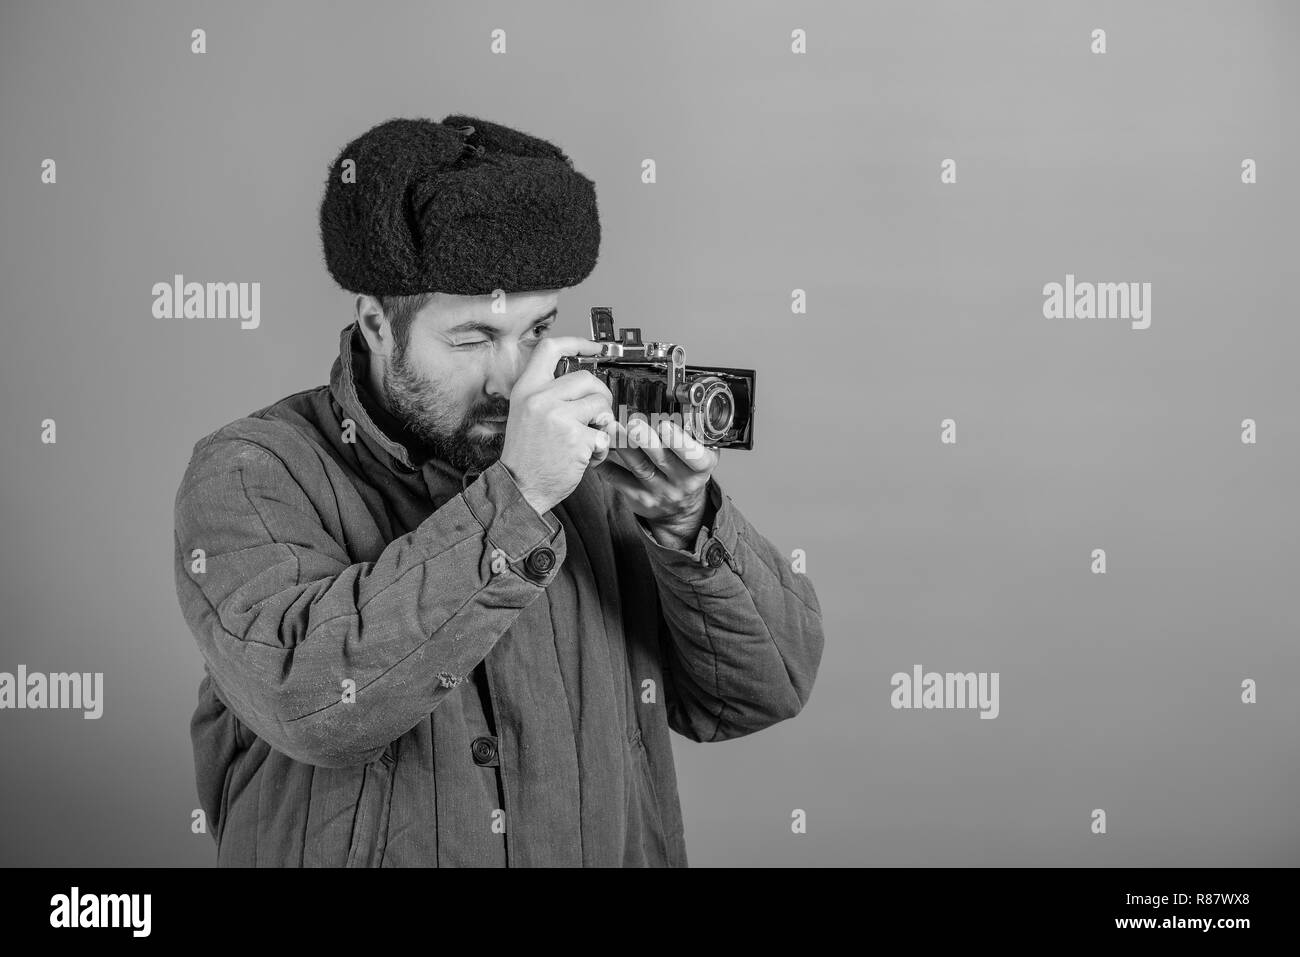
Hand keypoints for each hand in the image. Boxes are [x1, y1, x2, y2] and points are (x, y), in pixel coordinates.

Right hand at [498, 337, 614, 515]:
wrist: (518, 488)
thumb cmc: (526, 454)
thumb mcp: (525, 413)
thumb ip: (548, 394)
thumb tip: (584, 382)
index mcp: (527, 389)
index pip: (550, 349)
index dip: (577, 342)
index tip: (597, 347)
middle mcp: (540, 398)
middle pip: (587, 378)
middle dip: (601, 396)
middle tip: (597, 414)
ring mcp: (558, 417)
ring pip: (600, 405)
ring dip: (602, 424)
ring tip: (588, 439)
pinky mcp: (576, 438)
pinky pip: (604, 435)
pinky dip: (601, 449)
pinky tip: (586, 458)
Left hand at [598, 416, 719, 549]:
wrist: (681, 508)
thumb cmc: (688, 470)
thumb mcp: (703, 454)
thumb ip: (694, 436)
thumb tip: (678, 405)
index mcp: (701, 467)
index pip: (694, 456)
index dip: (679, 441)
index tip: (666, 425)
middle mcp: (682, 482)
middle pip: (661, 459)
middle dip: (646, 439)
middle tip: (633, 423)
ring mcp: (660, 492)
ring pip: (639, 466)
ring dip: (623, 446)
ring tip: (612, 428)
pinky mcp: (640, 498)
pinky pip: (620, 480)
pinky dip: (607, 465)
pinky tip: (599, 451)